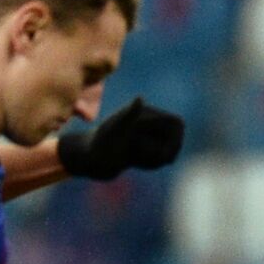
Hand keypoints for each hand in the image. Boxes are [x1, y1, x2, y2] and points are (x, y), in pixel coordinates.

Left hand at [57, 96, 184, 179]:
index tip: (167, 154)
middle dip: (168, 151)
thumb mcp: (115, 131)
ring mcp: (142, 135)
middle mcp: (145, 122)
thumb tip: (140, 99)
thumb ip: (129, 116)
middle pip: (174, 139)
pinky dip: (151, 164)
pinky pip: (156, 158)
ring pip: (166, 150)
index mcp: (143, 113)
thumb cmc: (99, 144)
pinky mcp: (137, 148)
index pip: (176, 123)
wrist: (85, 160)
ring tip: (136, 160)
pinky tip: (134, 163)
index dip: (177, 139)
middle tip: (154, 161)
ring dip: (157, 159)